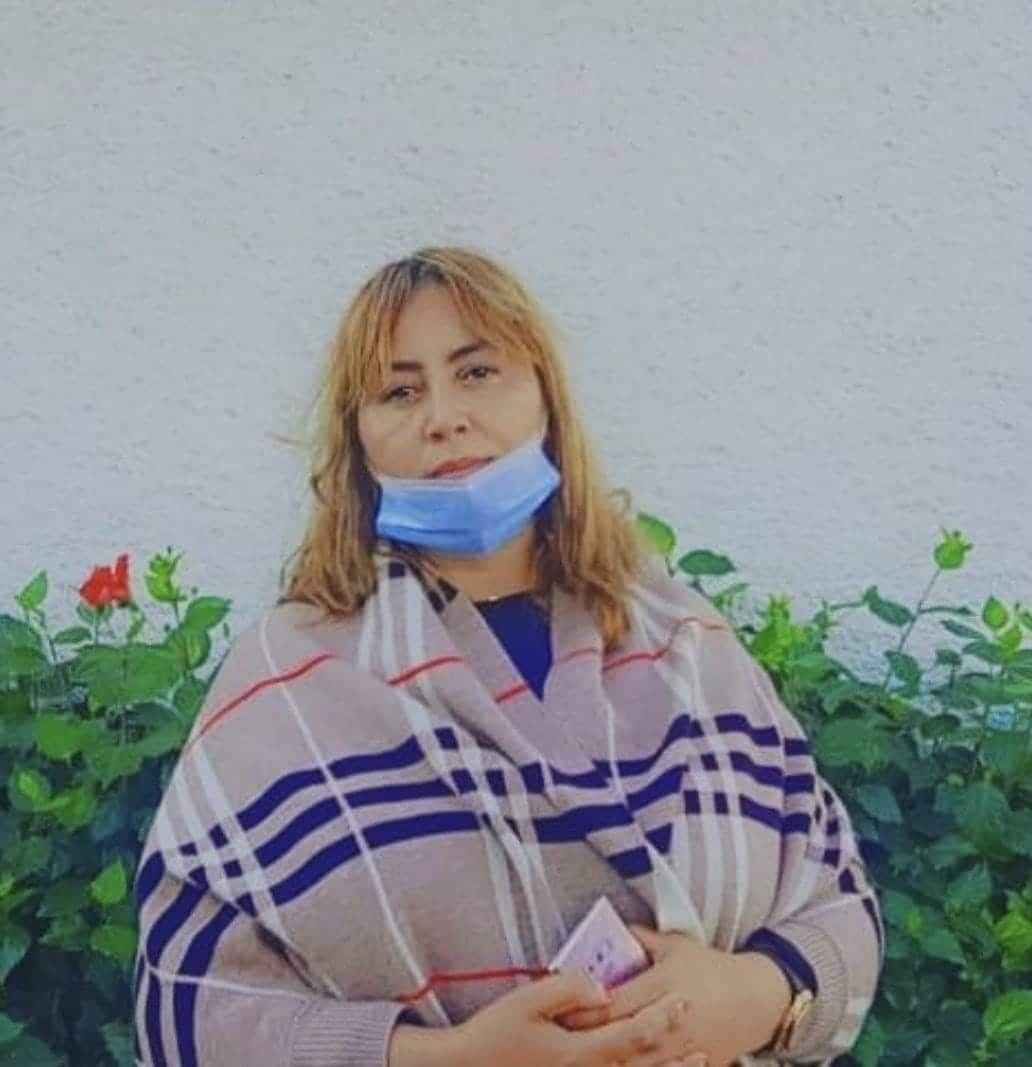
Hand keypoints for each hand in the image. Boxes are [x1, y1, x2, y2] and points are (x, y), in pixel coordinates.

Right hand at [435, 968, 709, 1066]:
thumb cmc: (495, 1035)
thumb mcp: (526, 1002)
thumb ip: (566, 988)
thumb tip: (601, 984)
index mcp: (578, 1052)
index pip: (632, 1034)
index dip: (661, 1018)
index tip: (683, 999)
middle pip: (643, 1065)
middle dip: (675, 1048)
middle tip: (702, 1030)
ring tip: (699, 1061)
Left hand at [557, 927, 791, 1066]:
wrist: (758, 999)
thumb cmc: (714, 968)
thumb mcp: (678, 946)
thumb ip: (644, 938)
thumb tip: (618, 928)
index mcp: (661, 987)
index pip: (612, 1003)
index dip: (584, 1011)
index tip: (560, 1012)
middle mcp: (667, 1020)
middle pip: (618, 1037)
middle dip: (587, 1040)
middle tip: (560, 1041)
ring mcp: (680, 1049)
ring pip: (635, 1064)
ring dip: (609, 1061)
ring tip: (584, 1059)